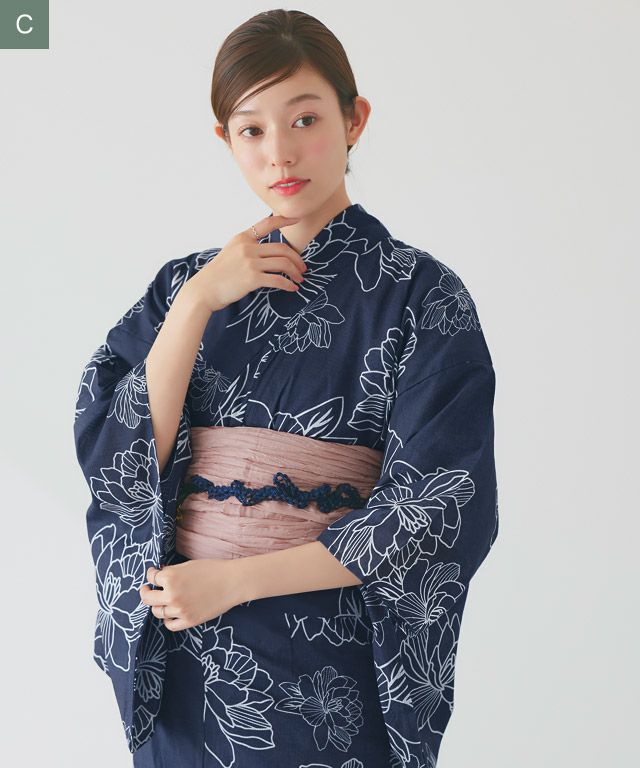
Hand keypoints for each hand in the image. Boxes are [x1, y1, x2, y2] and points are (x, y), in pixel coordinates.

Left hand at [139, 558, 243, 631]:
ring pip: (157, 612)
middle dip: (145, 592)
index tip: (153, 574)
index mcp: (170, 577)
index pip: (151, 578)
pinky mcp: (189, 620)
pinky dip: (167, 619)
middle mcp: (171, 594)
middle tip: (146, 590)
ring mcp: (179, 609)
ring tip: (161, 601)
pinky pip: (169, 624)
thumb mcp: (189, 565)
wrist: (233, 582)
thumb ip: (172, 571)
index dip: (152, 575)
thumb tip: (160, 575)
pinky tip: (169, 613)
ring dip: (157, 605)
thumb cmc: (213, 569)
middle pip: (147, 598)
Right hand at [187, 214, 308, 312]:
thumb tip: (266, 252)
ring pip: (283, 263)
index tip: (297, 218)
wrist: (204, 290)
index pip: (267, 223)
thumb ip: (247, 248)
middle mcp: (247, 247)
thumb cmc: (218, 275)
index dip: (285, 219)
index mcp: (242, 238)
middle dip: (297, 259)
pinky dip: (288, 285)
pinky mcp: (252, 278)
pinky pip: (278, 280)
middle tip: (302, 269)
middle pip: (282, 248)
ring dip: (295, 272)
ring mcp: (250, 262)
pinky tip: (292, 289)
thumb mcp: (230, 252)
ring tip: (299, 280)